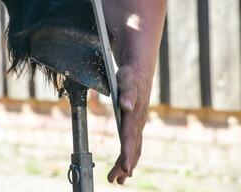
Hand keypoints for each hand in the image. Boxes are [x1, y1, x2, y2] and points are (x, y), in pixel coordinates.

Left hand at [107, 65, 150, 183]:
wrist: (139, 72)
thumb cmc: (130, 77)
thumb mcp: (127, 81)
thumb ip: (127, 94)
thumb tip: (126, 106)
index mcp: (135, 116)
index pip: (130, 138)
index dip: (127, 154)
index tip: (123, 168)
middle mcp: (138, 123)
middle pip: (132, 149)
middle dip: (124, 166)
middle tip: (114, 180)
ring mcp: (139, 125)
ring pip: (135, 149)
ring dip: (127, 165)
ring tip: (119, 179)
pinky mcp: (136, 124)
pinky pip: (135, 144)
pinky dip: (131, 156)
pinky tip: (127, 164)